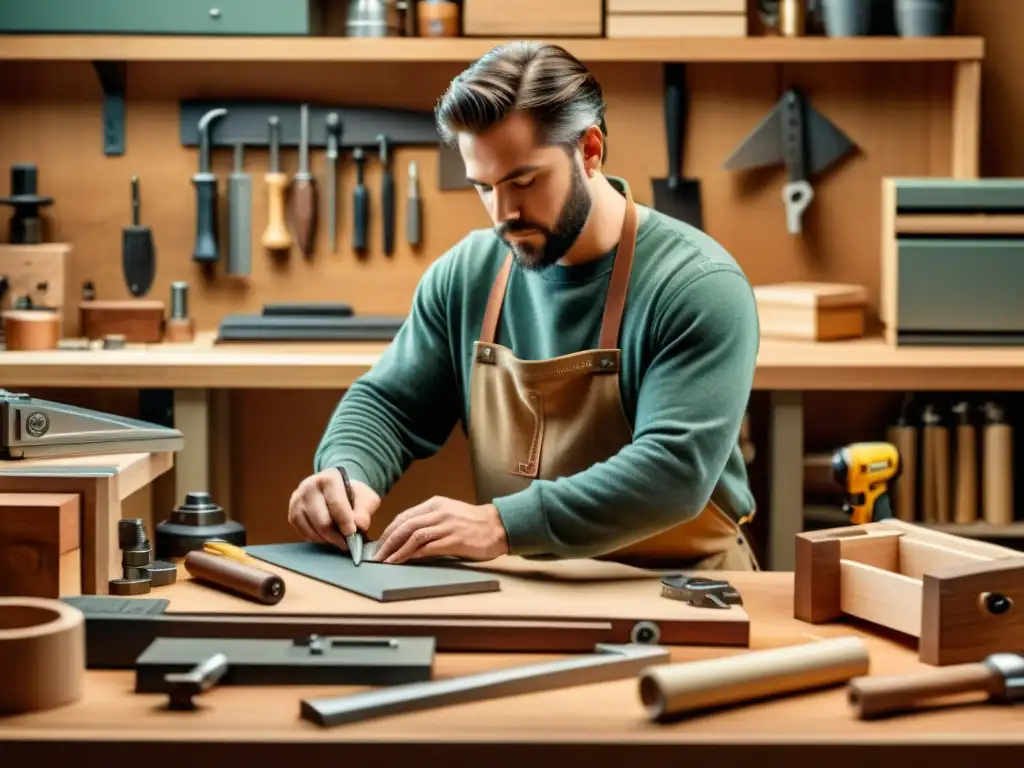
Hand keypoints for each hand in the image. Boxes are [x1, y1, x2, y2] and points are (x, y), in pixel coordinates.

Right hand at [288, 468, 379, 549]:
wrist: (336, 489)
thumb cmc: (352, 494)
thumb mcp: (365, 497)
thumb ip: (364, 511)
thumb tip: (359, 525)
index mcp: (329, 478)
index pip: (336, 503)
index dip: (345, 521)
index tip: (352, 533)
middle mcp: (309, 486)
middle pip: (321, 520)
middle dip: (336, 536)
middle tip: (347, 544)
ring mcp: (298, 499)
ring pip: (311, 528)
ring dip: (326, 539)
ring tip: (338, 541)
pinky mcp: (292, 512)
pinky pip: (303, 532)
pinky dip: (316, 539)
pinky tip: (326, 538)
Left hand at [372, 496, 508, 563]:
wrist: (499, 526)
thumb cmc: (474, 523)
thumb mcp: (449, 515)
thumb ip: (430, 522)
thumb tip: (407, 537)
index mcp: (435, 504)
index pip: (404, 516)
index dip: (389, 531)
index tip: (380, 544)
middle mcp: (439, 512)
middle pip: (405, 525)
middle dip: (388, 542)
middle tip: (377, 556)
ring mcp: (447, 525)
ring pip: (413, 535)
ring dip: (396, 550)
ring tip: (386, 562)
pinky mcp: (455, 539)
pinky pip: (428, 547)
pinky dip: (412, 554)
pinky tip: (403, 562)